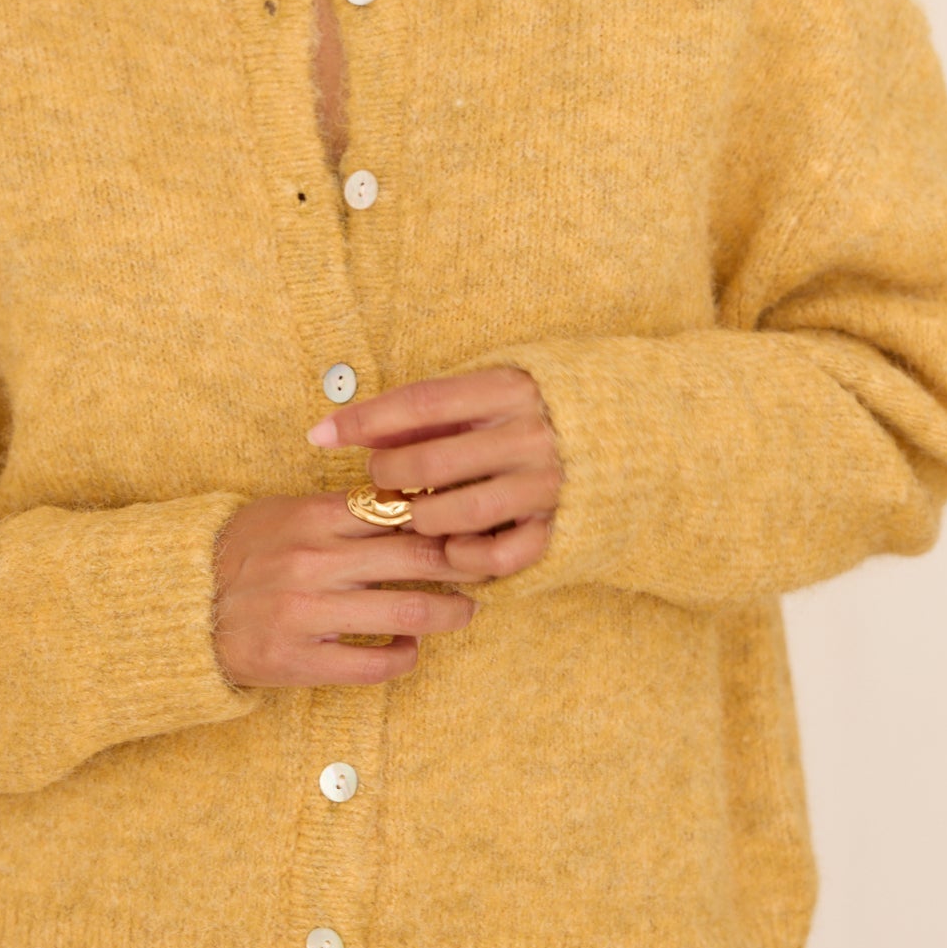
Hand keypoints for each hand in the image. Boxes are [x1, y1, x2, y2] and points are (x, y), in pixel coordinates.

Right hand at [212, 493, 479, 689]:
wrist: (179, 607)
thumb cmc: (240, 553)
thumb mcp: (284, 512)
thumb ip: (341, 509)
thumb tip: (411, 501)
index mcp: (312, 517)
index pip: (401, 511)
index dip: (445, 518)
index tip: (467, 524)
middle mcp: (314, 562)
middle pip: (418, 559)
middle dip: (464, 565)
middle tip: (483, 568)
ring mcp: (308, 613)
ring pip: (409, 614)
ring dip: (449, 613)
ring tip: (463, 611)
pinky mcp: (300, 660)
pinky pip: (375, 664)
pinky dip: (405, 657)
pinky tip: (410, 649)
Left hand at [306, 366, 562, 582]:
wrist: (623, 436)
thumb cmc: (525, 414)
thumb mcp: (481, 393)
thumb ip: (419, 411)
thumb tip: (332, 431)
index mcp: (508, 389)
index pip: (421, 404)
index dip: (365, 421)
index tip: (322, 436)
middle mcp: (529, 434)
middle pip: (430, 463)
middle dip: (388, 477)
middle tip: (382, 481)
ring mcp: (545, 484)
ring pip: (455, 514)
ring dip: (419, 520)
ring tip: (413, 513)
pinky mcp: (557, 528)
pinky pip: (498, 557)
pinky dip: (464, 558)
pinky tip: (451, 546)